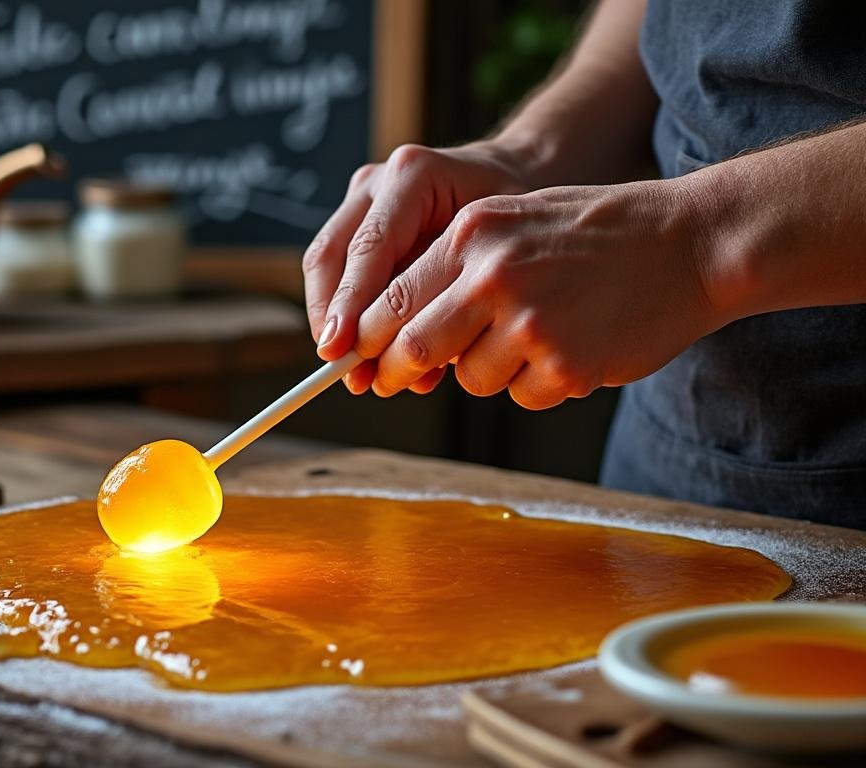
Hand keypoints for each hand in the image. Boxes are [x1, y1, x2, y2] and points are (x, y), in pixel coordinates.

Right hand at [303, 143, 529, 392]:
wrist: (518, 177)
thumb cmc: (518, 213)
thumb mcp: (498, 250)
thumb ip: (452, 296)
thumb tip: (418, 370)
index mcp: (415, 175)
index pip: (368, 247)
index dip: (350, 303)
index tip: (341, 348)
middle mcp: (379, 182)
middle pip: (330, 254)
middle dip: (331, 316)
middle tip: (341, 365)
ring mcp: (363, 199)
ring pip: (324, 264)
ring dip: (334, 320)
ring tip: (357, 369)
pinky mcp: (358, 220)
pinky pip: (339, 271)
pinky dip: (351, 315)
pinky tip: (377, 354)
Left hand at [353, 181, 723, 408]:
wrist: (692, 243)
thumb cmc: (598, 233)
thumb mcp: (514, 221)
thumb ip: (453, 267)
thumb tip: (388, 326)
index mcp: (473, 233)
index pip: (391, 298)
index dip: (366, 337)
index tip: (355, 357)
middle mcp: (493, 276)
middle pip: (411, 346)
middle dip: (397, 370)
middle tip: (395, 380)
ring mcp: (530, 323)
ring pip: (467, 377)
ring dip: (484, 371)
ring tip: (529, 339)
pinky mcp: (565, 365)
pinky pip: (520, 395)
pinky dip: (534, 384)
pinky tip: (569, 349)